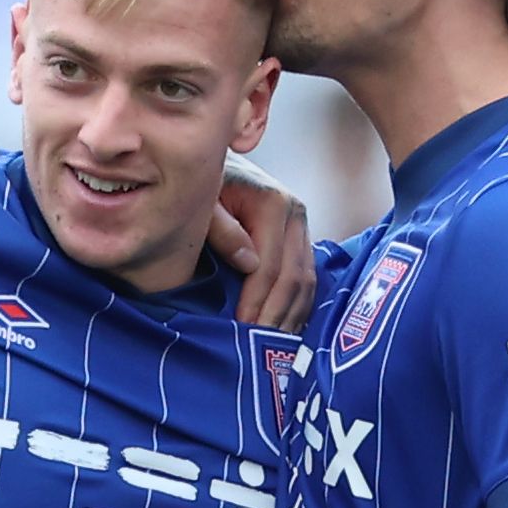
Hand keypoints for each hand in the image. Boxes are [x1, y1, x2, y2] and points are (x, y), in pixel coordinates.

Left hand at [210, 160, 317, 332]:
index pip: (270, 266)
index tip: (241, 329)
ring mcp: (302, 225)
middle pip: (294, 277)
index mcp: (274, 203)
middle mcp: (296, 212)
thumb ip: (222, 229)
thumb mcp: (203, 202)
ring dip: (290, 316)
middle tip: (259, 347)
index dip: (255, 301)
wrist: (211, 160)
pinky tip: (283, 328)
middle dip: (275, 315)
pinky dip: (297, 306)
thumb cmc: (201, 185)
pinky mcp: (301, 237)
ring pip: (306, 281)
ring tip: (271, 346)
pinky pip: (306, 278)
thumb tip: (249, 263)